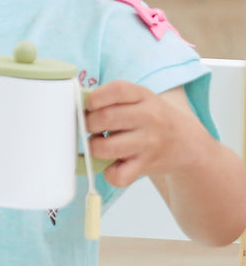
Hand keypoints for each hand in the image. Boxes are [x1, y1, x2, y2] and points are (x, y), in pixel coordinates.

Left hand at [83, 81, 208, 187]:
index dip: (95, 98)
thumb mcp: (139, 98)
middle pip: (104, 119)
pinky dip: (109, 173)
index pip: (116, 90)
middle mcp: (149, 118)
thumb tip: (77, 105)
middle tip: (92, 127)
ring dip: (94, 147)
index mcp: (143, 96)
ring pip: (105, 148)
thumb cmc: (151, 117)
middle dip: (88, 124)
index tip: (90, 105)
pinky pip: (119, 175)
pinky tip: (113, 163)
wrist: (187, 143)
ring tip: (100, 143)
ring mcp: (149, 143)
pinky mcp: (146, 165)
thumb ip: (111, 98)